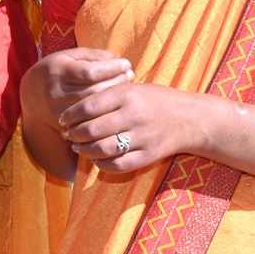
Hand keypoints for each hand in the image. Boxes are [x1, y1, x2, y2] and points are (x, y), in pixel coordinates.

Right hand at [21, 47, 133, 124]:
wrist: (30, 94)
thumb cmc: (58, 70)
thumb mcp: (70, 56)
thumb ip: (94, 55)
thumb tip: (118, 60)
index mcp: (58, 71)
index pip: (90, 72)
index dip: (111, 68)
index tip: (126, 63)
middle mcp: (57, 92)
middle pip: (94, 91)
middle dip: (116, 82)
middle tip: (130, 75)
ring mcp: (59, 110)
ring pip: (93, 107)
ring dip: (113, 97)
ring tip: (125, 87)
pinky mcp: (63, 124)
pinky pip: (89, 120)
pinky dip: (104, 112)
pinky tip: (114, 103)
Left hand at [60, 81, 203, 172]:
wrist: (191, 119)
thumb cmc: (155, 100)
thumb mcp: (132, 88)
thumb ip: (105, 96)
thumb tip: (73, 110)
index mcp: (128, 94)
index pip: (88, 106)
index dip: (70, 115)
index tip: (62, 119)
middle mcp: (134, 115)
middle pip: (92, 129)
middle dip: (74, 134)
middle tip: (68, 135)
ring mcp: (142, 137)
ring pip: (102, 149)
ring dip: (84, 150)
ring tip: (78, 147)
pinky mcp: (149, 155)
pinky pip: (118, 165)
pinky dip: (102, 164)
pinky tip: (96, 159)